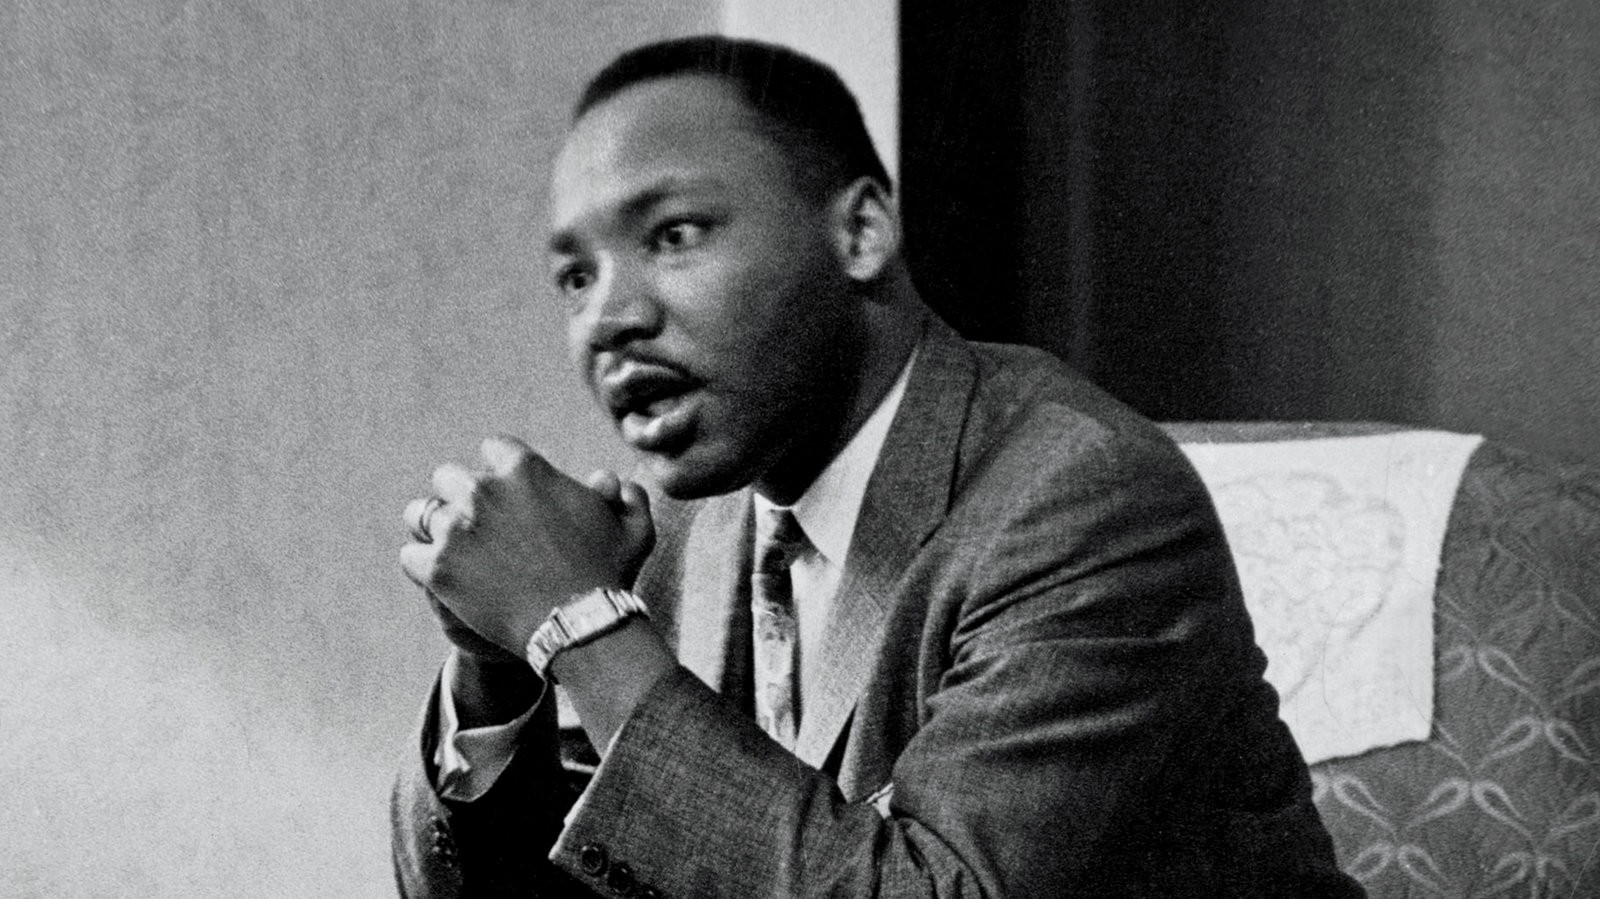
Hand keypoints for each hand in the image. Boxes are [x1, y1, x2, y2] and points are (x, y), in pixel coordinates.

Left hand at [401, 435, 655, 655]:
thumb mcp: (635, 528)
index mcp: (523, 469)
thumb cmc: (611, 575)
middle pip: (449, 477)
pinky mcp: (438, 569)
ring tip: (449, 548)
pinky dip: (423, 567)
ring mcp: (456, 530)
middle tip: (474, 524)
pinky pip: (411, 556)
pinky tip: (441, 579)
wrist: (581, 626)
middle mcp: (482, 491)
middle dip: (461, 496)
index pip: (493, 449)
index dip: (500, 471)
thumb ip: (629, 496)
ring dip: (433, 528)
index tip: (505, 493)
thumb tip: (611, 483)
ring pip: (420, 514)